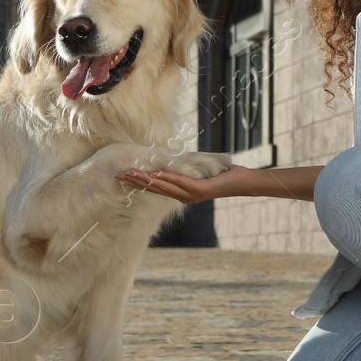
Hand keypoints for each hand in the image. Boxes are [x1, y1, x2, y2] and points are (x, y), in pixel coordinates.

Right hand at [116, 163, 254, 202]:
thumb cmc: (223, 176)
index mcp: (182, 193)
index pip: (156, 188)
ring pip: (163, 186)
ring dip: (146, 180)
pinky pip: (179, 183)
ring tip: (130, 174)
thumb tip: (176, 163)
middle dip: (136, 182)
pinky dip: (166, 178)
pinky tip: (154, 175)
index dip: (139, 182)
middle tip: (119, 176)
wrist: (241, 182)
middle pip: (155, 188)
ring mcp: (191, 194)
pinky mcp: (199, 189)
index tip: (124, 176)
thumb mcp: (201, 174)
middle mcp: (184, 197)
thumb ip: (187, 171)